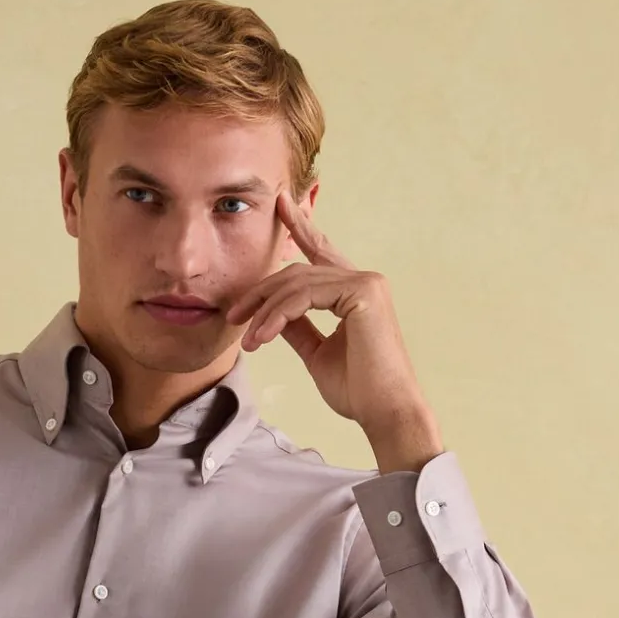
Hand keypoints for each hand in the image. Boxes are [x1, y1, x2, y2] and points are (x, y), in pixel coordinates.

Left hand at [227, 194, 444, 473]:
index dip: (301, 227)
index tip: (280, 204)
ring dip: (264, 312)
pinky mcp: (363, 292)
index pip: (321, 254)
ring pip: (297, 284)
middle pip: (298, 272)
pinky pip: (305, 296)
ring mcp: (366, 282)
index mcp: (356, 291)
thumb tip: (273, 314)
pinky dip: (278, 315)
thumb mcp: (317, 353)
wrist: (385, 413)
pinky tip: (263, 335)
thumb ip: (298, 327)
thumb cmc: (358, 390)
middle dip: (261, 292)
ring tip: (248, 340)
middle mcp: (364, 280)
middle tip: (234, 315)